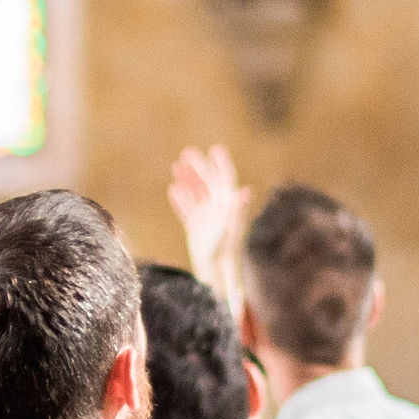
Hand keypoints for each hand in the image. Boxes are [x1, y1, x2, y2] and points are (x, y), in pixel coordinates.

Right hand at [169, 145, 249, 283]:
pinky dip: (180, 199)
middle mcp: (218, 208)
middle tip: (187, 152)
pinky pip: (186, 209)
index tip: (214, 150)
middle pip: (208, 182)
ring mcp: (206, 216)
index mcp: (228, 205)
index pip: (226, 179)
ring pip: (195, 193)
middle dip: (198, 167)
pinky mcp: (195, 226)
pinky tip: (173, 190)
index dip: (221, 164)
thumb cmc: (225, 248)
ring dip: (187, 179)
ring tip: (176, 166)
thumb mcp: (230, 227)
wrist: (215, 269)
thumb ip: (237, 208)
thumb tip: (246, 190)